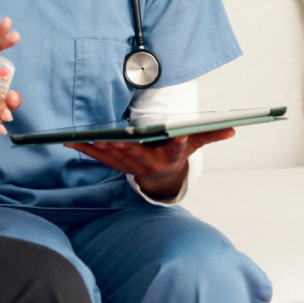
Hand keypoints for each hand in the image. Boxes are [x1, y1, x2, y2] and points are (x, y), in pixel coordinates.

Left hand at [67, 128, 234, 199]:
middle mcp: (150, 163)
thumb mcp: (195, 142)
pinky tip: (69, 141)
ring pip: (115, 156)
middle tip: (116, 137)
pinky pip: (99, 157)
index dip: (177, 142)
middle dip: (127, 146)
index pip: (176, 149)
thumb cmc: (176, 151)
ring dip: (101, 148)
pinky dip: (84, 149)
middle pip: (138, 154)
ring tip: (88, 138)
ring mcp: (130, 165)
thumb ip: (210, 134)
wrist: (161, 174)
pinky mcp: (116, 163)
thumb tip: (234, 128)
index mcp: (170, 156)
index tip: (177, 135)